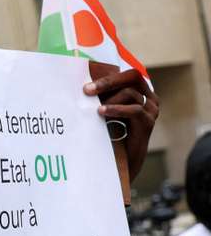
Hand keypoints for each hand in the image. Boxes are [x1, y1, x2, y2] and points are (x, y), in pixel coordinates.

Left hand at [84, 63, 157, 180]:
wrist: (122, 160)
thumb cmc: (110, 132)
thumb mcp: (106, 110)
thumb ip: (102, 96)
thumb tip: (84, 83)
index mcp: (141, 92)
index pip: (130, 75)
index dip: (111, 76)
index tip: (88, 82)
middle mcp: (150, 98)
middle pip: (133, 77)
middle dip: (108, 81)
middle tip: (87, 90)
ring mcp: (151, 110)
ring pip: (131, 93)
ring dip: (109, 98)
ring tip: (94, 108)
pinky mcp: (148, 123)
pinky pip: (134, 110)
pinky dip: (116, 109)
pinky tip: (101, 113)